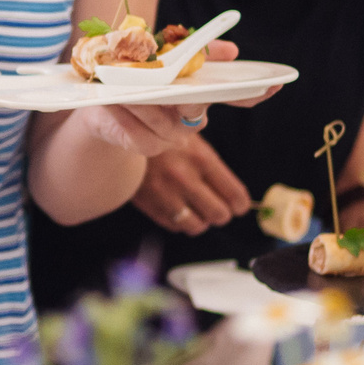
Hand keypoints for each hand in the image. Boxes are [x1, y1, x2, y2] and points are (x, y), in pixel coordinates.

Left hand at [72, 42, 252, 157]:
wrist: (101, 102)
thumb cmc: (134, 75)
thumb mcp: (159, 54)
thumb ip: (194, 50)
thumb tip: (232, 51)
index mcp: (199, 94)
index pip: (235, 95)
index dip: (255, 92)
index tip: (275, 84)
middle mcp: (191, 118)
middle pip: (198, 110)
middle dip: (187, 98)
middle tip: (174, 88)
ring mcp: (170, 136)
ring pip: (163, 123)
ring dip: (143, 104)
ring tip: (125, 88)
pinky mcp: (146, 146)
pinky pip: (139, 135)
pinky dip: (125, 118)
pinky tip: (113, 105)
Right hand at [128, 131, 254, 235]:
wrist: (123, 138)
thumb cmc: (160, 138)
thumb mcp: (190, 139)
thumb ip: (211, 164)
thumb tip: (235, 195)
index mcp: (201, 159)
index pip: (235, 195)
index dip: (241, 205)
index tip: (239, 205)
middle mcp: (185, 179)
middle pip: (220, 215)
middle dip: (221, 212)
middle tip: (217, 206)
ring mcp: (166, 195)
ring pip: (198, 226)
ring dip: (200, 220)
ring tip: (196, 210)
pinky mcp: (150, 206)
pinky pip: (175, 226)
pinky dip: (180, 222)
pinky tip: (178, 208)